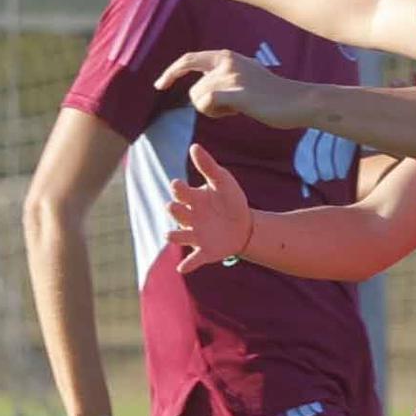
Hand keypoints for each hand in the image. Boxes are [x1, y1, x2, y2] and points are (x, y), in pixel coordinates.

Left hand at [154, 47, 309, 128]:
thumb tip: (204, 92)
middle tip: (227, 109)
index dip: (171, 72)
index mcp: (226, 56)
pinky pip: (206, 104)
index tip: (159, 85)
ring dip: (215, 111)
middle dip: (205, 105)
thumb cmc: (273, 95)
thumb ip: (225, 77)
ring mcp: (229, 76)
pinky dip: (217, 113)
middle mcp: (225, 62)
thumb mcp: (246, 76)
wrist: (296, 101)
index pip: (189, 59)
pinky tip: (237, 112)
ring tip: (240, 108)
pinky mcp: (233, 92)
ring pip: (199, 100)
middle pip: (193, 89)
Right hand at [166, 143, 254, 272]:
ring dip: (174, 236)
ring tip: (170, 235)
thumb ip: (208, 166)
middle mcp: (189, 217)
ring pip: (178, 236)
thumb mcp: (223, 181)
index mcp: (192, 198)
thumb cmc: (229, 200)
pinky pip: (194, 259)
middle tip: (173, 206)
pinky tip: (182, 269)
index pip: (179, 192)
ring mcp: (195, 234)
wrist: (245, 224)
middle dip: (173, 210)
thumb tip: (194, 146)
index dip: (177, 188)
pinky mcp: (205, 251)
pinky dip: (188, 264)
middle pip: (175, 212)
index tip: (178, 184)